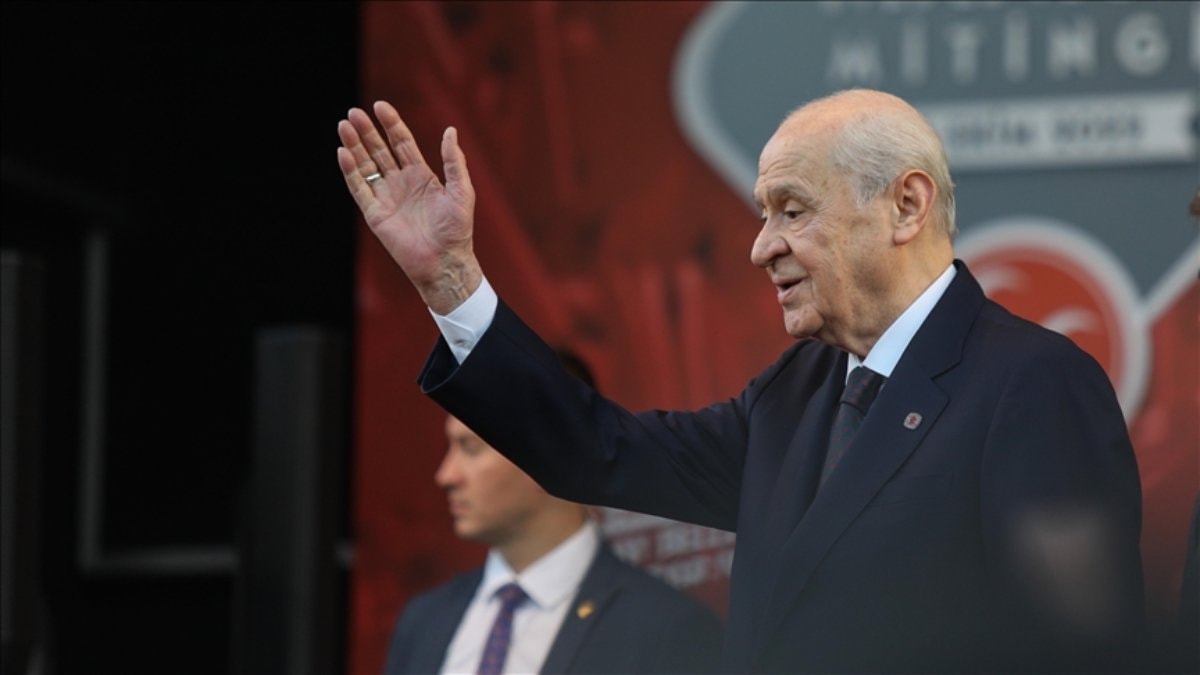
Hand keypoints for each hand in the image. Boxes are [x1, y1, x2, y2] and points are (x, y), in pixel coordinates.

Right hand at [337, 101, 480, 313]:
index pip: (401, 142)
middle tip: (354, 112)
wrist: (445, 262)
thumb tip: (450, 130)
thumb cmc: (457, 230)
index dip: (391, 124)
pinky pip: (359, 188)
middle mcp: (401, 183)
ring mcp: (386, 197)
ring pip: (365, 165)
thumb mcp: (462, 191)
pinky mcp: (375, 213)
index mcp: (421, 174)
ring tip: (343, 125)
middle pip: (379, 150)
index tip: (380, 106)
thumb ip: (454, 161)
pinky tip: (343, 152)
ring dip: (354, 146)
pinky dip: (350, 171)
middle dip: (367, 131)